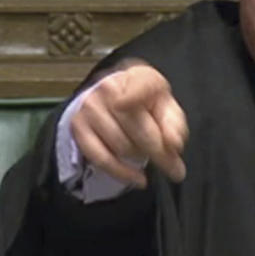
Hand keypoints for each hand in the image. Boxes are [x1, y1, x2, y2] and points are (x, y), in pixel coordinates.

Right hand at [70, 63, 187, 188]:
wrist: (114, 97)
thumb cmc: (147, 103)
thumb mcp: (166, 107)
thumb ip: (174, 124)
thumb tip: (174, 144)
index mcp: (139, 76)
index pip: (141, 85)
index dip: (136, 97)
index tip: (133, 109)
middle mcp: (110, 87)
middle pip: (139, 129)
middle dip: (160, 154)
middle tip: (176, 170)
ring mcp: (91, 106)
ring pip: (123, 147)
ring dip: (141, 159)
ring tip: (149, 158)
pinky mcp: (78, 126)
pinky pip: (102, 159)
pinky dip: (123, 174)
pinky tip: (138, 179)